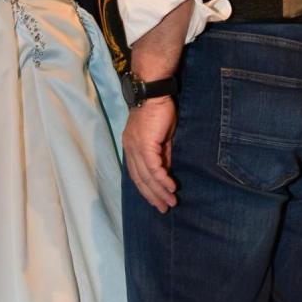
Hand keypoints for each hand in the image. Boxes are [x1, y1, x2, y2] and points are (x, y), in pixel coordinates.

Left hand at [122, 97, 177, 213]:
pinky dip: (162, 180)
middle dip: (152, 196)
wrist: (153, 93)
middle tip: (164, 208)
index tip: (157, 200)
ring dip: (159, 192)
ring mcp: (136, 148)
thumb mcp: (160, 136)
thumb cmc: (158, 110)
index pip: (136, 174)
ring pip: (147, 177)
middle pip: (139, 179)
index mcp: (131, 146)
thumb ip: (162, 153)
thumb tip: (166, 169)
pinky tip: (171, 188)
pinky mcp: (145, 145)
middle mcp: (130, 149)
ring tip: (171, 202)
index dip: (146, 189)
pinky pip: (154, 168)